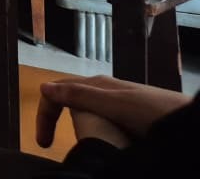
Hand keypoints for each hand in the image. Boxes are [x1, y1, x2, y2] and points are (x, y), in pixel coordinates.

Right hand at [36, 75, 190, 147]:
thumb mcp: (115, 105)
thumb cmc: (154, 112)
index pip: (57, 92)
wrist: (191, 121)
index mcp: (96, 85)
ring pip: (86, 110)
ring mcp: (119, 101)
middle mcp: (105, 89)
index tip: (44, 145)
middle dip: (57, 119)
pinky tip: (104, 142)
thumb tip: (44, 87)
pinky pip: (103, 119)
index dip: (45, 115)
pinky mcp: (131, 113)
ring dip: (76, 125)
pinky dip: (94, 130)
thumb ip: (81, 95)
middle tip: (53, 145)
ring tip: (78, 145)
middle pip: (69, 99)